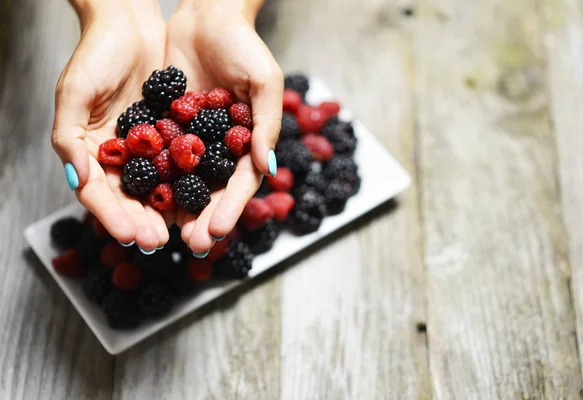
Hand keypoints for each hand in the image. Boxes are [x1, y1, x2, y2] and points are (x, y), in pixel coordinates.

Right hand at [52, 0, 168, 251]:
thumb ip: (69, 137)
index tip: (131, 236)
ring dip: (169, 210)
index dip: (113, 216)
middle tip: (160, 242)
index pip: (98, 193)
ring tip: (183, 230)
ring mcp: (146, 146)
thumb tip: (77, 180)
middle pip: (129, 197)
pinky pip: (181, 163)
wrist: (131, 24)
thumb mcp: (75, 92)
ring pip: (157, 187)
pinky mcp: (171, 134)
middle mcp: (118, 154)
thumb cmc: (96, 53)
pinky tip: (202, 199)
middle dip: (144, 222)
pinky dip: (189, 182)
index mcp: (89, 150)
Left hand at [166, 1, 282, 253]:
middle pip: (212, 191)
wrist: (207, 16)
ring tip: (164, 232)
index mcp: (247, 142)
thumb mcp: (264, 82)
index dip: (230, 208)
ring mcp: (192, 139)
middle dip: (203, 218)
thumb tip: (265, 166)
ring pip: (184, 182)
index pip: (240, 183)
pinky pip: (159, 156)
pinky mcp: (167, 126)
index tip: (217, 231)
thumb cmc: (244, 46)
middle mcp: (220, 147)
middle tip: (191, 243)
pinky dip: (152, 178)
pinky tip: (142, 199)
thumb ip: (266, 123)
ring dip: (176, 209)